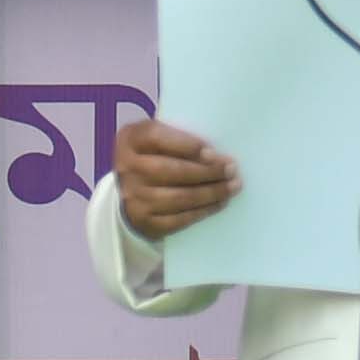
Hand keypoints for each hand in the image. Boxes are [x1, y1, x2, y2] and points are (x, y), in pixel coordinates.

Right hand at [114, 119, 239, 240]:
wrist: (131, 192)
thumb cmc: (154, 157)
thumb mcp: (158, 139)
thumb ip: (179, 138)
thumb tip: (216, 153)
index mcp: (130, 140)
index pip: (157, 138)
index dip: (187, 145)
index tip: (214, 152)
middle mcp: (127, 168)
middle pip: (170, 170)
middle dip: (207, 171)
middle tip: (232, 170)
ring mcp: (133, 197)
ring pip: (178, 197)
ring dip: (210, 193)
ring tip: (232, 187)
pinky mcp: (144, 221)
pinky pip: (178, 219)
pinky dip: (202, 211)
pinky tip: (219, 203)